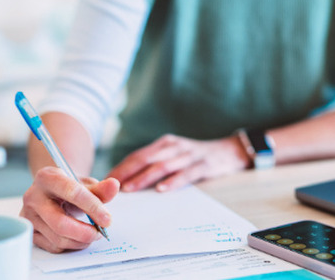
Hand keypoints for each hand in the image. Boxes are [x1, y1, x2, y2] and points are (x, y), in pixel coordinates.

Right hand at [20, 167, 119, 252]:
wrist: (53, 192)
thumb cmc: (70, 187)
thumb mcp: (85, 183)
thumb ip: (100, 188)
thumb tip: (114, 186)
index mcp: (46, 177)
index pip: (72, 193)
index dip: (92, 207)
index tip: (107, 219)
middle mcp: (33, 197)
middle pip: (60, 222)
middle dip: (85, 232)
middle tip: (100, 232)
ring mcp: (29, 216)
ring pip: (58, 238)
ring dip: (80, 240)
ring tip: (92, 234)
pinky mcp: (30, 232)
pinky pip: (53, 246)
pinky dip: (71, 245)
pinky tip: (78, 237)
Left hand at [106, 134, 249, 191]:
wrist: (230, 150)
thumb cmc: (196, 157)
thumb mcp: (175, 155)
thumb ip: (155, 164)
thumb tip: (128, 182)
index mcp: (164, 144)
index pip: (137, 156)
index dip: (120, 168)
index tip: (104, 181)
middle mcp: (174, 146)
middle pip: (145, 158)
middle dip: (126, 172)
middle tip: (110, 186)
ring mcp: (189, 154)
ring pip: (162, 166)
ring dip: (144, 178)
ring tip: (130, 189)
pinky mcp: (203, 164)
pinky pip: (186, 174)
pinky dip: (173, 181)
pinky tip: (162, 190)